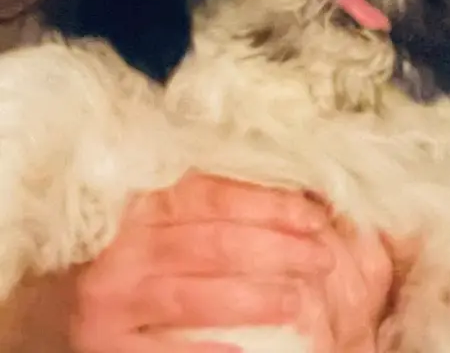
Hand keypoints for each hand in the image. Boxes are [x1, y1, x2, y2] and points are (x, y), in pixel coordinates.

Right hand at [69, 172, 397, 352]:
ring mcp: (110, 301)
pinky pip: (167, 352)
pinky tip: (248, 351)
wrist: (50, 300)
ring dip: (257, 298)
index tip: (315, 216)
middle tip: (322, 256)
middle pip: (215, 244)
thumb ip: (208, 197)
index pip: (214, 196)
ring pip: (198, 296)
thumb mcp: (156, 212)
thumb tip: (294, 191)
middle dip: (279, 250)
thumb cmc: (126, 248)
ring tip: (298, 299)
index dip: (270, 204)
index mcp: (141, 204)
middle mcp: (123, 248)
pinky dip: (210, 350)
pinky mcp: (104, 348)